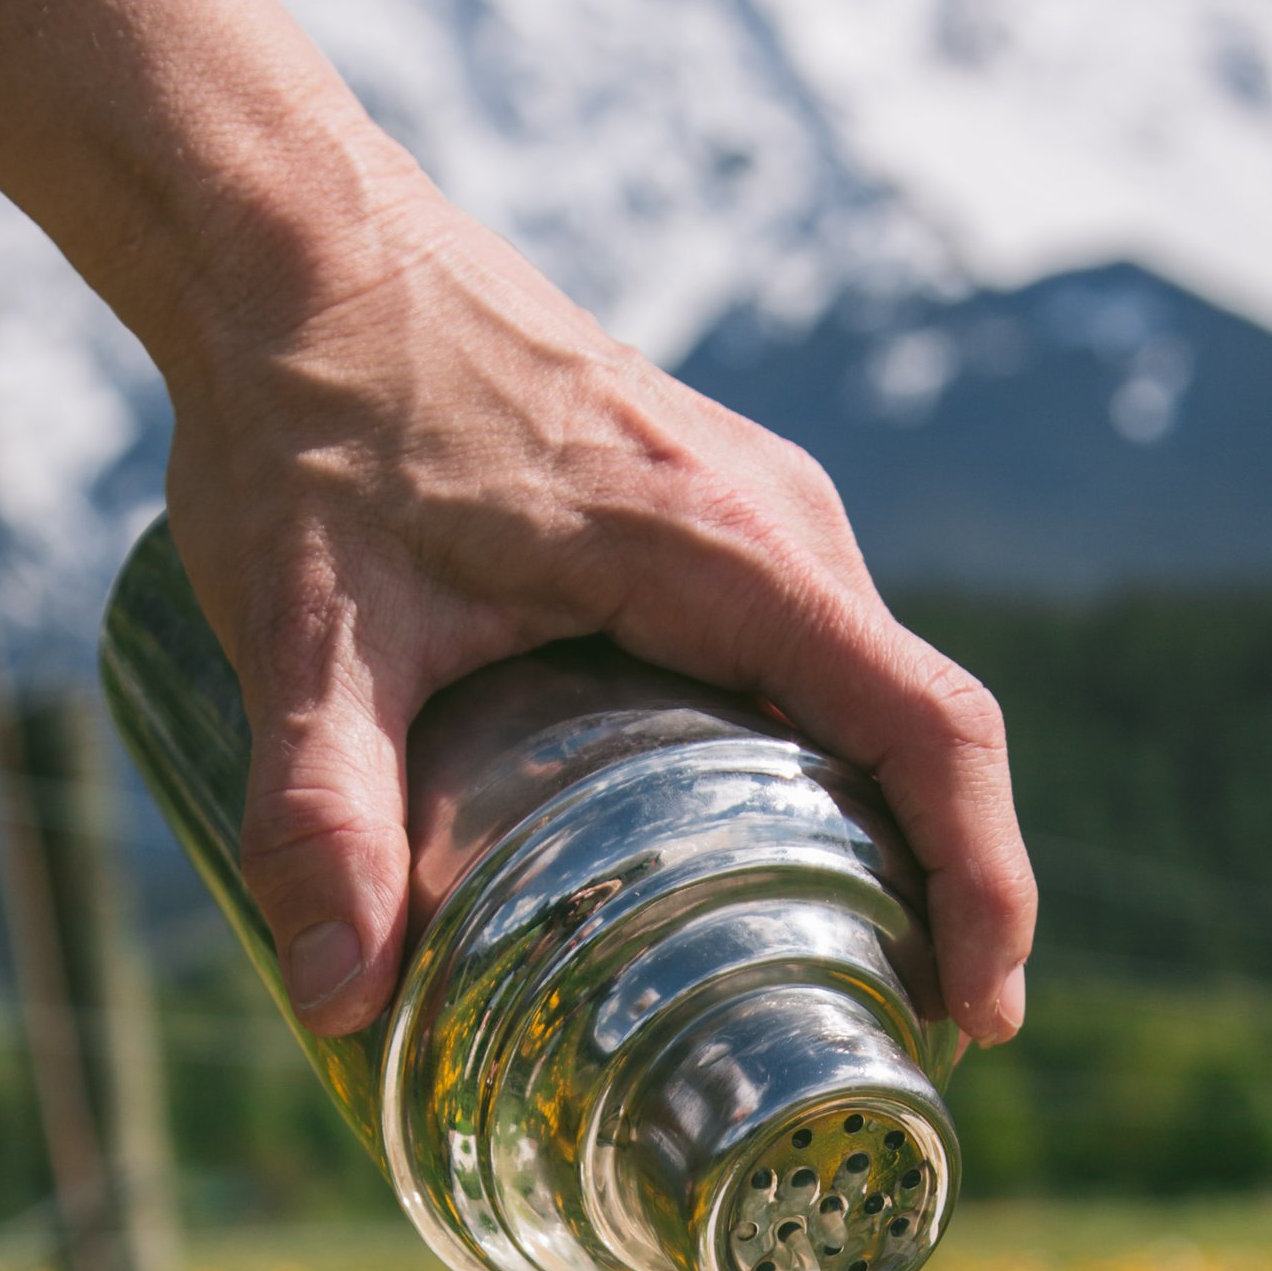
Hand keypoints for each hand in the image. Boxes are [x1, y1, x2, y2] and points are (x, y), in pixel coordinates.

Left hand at [160, 146, 1034, 1046]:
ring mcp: (748, 507)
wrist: (284, 233)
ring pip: (869, 687)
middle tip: (900, 1038)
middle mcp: (775, 521)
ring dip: (887, 826)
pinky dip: (824, 759)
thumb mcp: (311, 630)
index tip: (983, 1011)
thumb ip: (322, 814)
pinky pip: (810, 650)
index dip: (987, 881)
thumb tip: (340, 999)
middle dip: (944, 890)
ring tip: (841, 969)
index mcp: (728, 550)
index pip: (932, 727)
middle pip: (924, 726)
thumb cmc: (308, 408)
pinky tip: (754, 847)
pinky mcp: (700, 508)